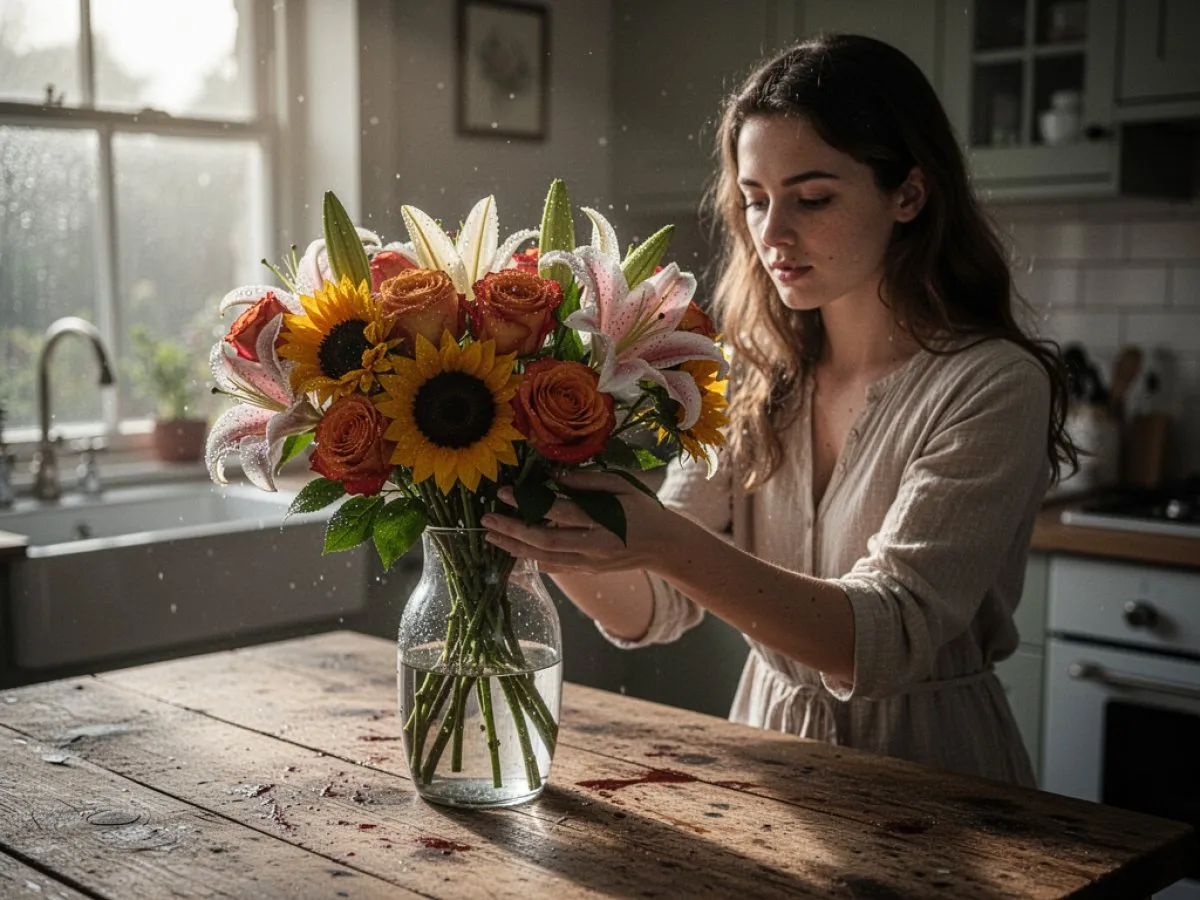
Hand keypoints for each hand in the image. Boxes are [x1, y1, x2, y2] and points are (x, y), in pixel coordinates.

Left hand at [481, 470, 667, 573]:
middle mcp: (595, 547)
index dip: (529, 502)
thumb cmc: (642, 508)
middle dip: (512, 530)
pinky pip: (554, 568)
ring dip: (514, 548)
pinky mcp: (588, 572)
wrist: (664, 545)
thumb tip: (553, 476)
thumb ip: (589, 482)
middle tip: (486, 519)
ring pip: (545, 559)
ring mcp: (590, 564)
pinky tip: (512, 550)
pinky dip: (531, 559)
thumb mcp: (621, 486)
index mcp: (605, 521)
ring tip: (490, 536)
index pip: (559, 511)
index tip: (504, 492)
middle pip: (546, 540)